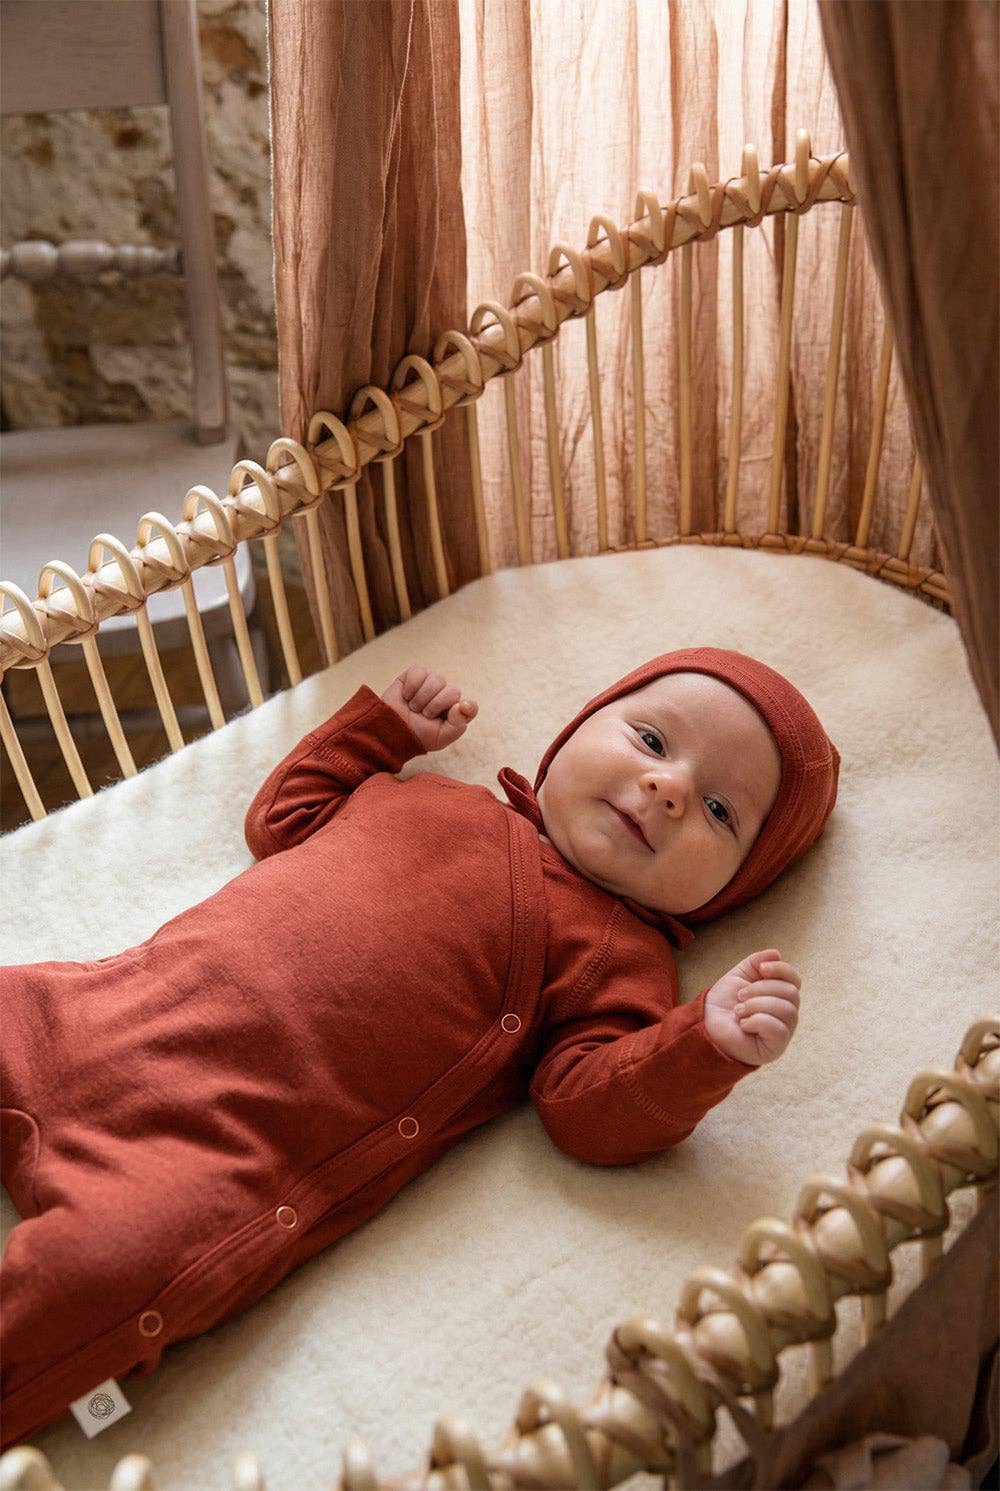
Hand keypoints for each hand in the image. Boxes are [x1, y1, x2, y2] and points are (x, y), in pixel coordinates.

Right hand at [381, 665, 478, 753]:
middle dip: (435, 705)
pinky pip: (420, 671)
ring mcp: (431, 684)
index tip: (455, 712)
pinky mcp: (415, 675)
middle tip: (423, 715)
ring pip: (437, 679)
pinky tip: (406, 696)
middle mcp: (445, 696)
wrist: (390, 731)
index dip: (466, 707)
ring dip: (422, 697)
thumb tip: (462, 704)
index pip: (470, 706)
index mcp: (455, 714)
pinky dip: (412, 685)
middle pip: (453, 691)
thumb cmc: (416, 736)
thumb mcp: (440, 738)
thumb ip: (458, 724)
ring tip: (413, 707)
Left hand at [702, 948, 800, 1066]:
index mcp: (780, 996)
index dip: (782, 970)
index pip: (795, 980)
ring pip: (787, 1010)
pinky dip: (758, 1021)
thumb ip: (756, 963)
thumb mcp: (739, 976)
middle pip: (791, 993)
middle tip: (740, 995)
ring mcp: (784, 1031)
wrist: (706, 1025)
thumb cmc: (724, 1003)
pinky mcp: (776, 1047)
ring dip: (757, 1005)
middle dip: (762, 989)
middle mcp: (787, 1014)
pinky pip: (779, 1029)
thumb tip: (776, 953)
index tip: (761, 968)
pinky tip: (744, 1024)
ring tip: (739, 1010)